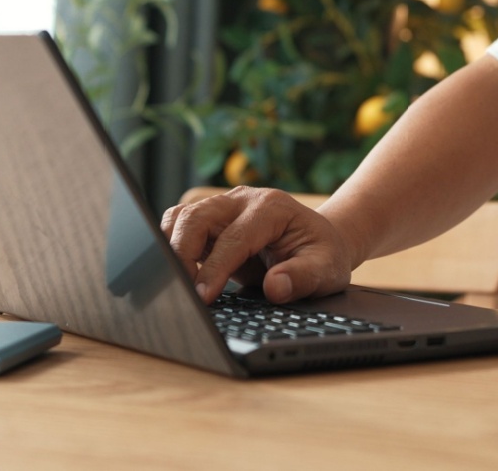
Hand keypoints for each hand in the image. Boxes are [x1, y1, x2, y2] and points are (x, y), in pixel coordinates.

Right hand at [161, 186, 355, 304]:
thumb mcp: (327, 268)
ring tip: (174, 284)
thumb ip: (304, 277)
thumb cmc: (323, 254)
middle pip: (197, 217)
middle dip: (181, 254)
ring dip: (171, 247)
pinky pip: (179, 226)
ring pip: (181, 217)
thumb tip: (276, 287)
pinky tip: (176, 274)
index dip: (215, 268)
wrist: (319, 239)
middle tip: (180, 293)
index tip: (202, 298)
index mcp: (272, 208)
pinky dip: (170, 246)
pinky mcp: (211, 220)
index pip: (234, 238)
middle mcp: (243, 200)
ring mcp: (224, 207)